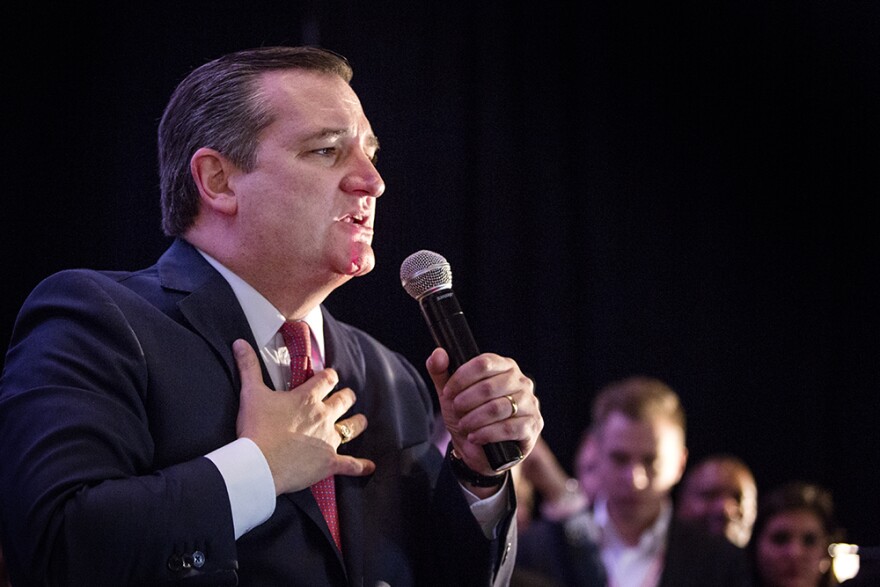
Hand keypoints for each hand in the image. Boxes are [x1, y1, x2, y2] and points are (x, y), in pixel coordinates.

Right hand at [232, 339, 375, 494]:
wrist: (258, 464)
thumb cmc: (255, 429)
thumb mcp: (250, 393)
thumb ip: (248, 366)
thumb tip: (240, 343)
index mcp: (307, 398)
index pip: (327, 378)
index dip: (329, 376)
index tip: (328, 377)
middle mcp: (323, 416)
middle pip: (344, 400)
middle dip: (346, 397)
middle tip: (345, 397)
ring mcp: (328, 439)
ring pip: (353, 427)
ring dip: (357, 423)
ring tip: (360, 422)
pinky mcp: (329, 462)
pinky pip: (350, 464)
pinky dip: (360, 466)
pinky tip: (369, 467)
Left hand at [426, 348, 543, 477]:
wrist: (479, 450)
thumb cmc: (468, 415)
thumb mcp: (451, 394)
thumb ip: (441, 372)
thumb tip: (438, 353)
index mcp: (504, 366)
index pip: (484, 363)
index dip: (462, 378)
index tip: (448, 392)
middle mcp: (521, 381)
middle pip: (490, 386)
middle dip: (466, 401)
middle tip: (456, 410)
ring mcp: (530, 403)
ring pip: (498, 408)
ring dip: (474, 419)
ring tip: (464, 426)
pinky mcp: (532, 426)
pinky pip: (509, 428)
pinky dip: (487, 433)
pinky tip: (475, 437)